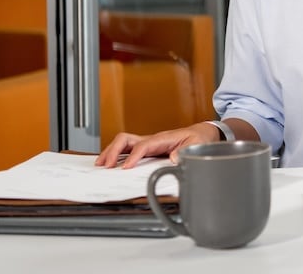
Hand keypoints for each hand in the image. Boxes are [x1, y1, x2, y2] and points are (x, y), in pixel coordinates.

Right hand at [94, 122, 217, 168]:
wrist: (202, 133)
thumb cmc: (198, 139)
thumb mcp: (196, 145)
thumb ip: (185, 152)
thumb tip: (173, 158)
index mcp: (163, 138)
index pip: (143, 146)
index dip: (133, 156)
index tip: (125, 168)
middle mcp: (152, 139)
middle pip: (127, 139)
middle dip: (113, 151)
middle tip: (105, 165)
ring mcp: (148, 143)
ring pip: (124, 143)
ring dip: (110, 151)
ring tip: (100, 164)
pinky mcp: (147, 148)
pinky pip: (128, 149)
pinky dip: (116, 154)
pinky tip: (109, 163)